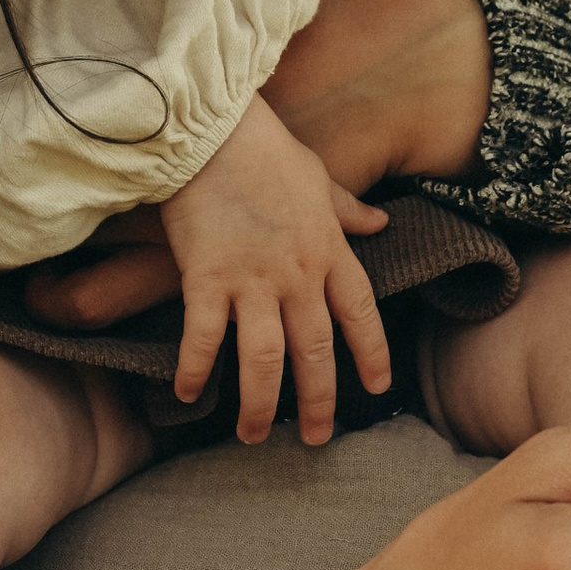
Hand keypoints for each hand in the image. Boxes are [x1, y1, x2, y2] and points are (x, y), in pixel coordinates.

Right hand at [162, 95, 390, 446]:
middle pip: (315, 351)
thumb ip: (348, 210)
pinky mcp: (207, 279)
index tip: (378, 388)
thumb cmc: (265, 150)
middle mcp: (297, 274)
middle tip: (316, 438)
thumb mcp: (319, 179)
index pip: (361, 313)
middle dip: (319, 401)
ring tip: (254, 435)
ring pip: (266, 359)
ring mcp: (252, 280)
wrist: (212, 130)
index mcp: (329, 249)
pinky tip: (190, 394)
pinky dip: (198, 369)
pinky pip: (205, 338)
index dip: (372, 354)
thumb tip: (380, 222)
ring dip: (261, 403)